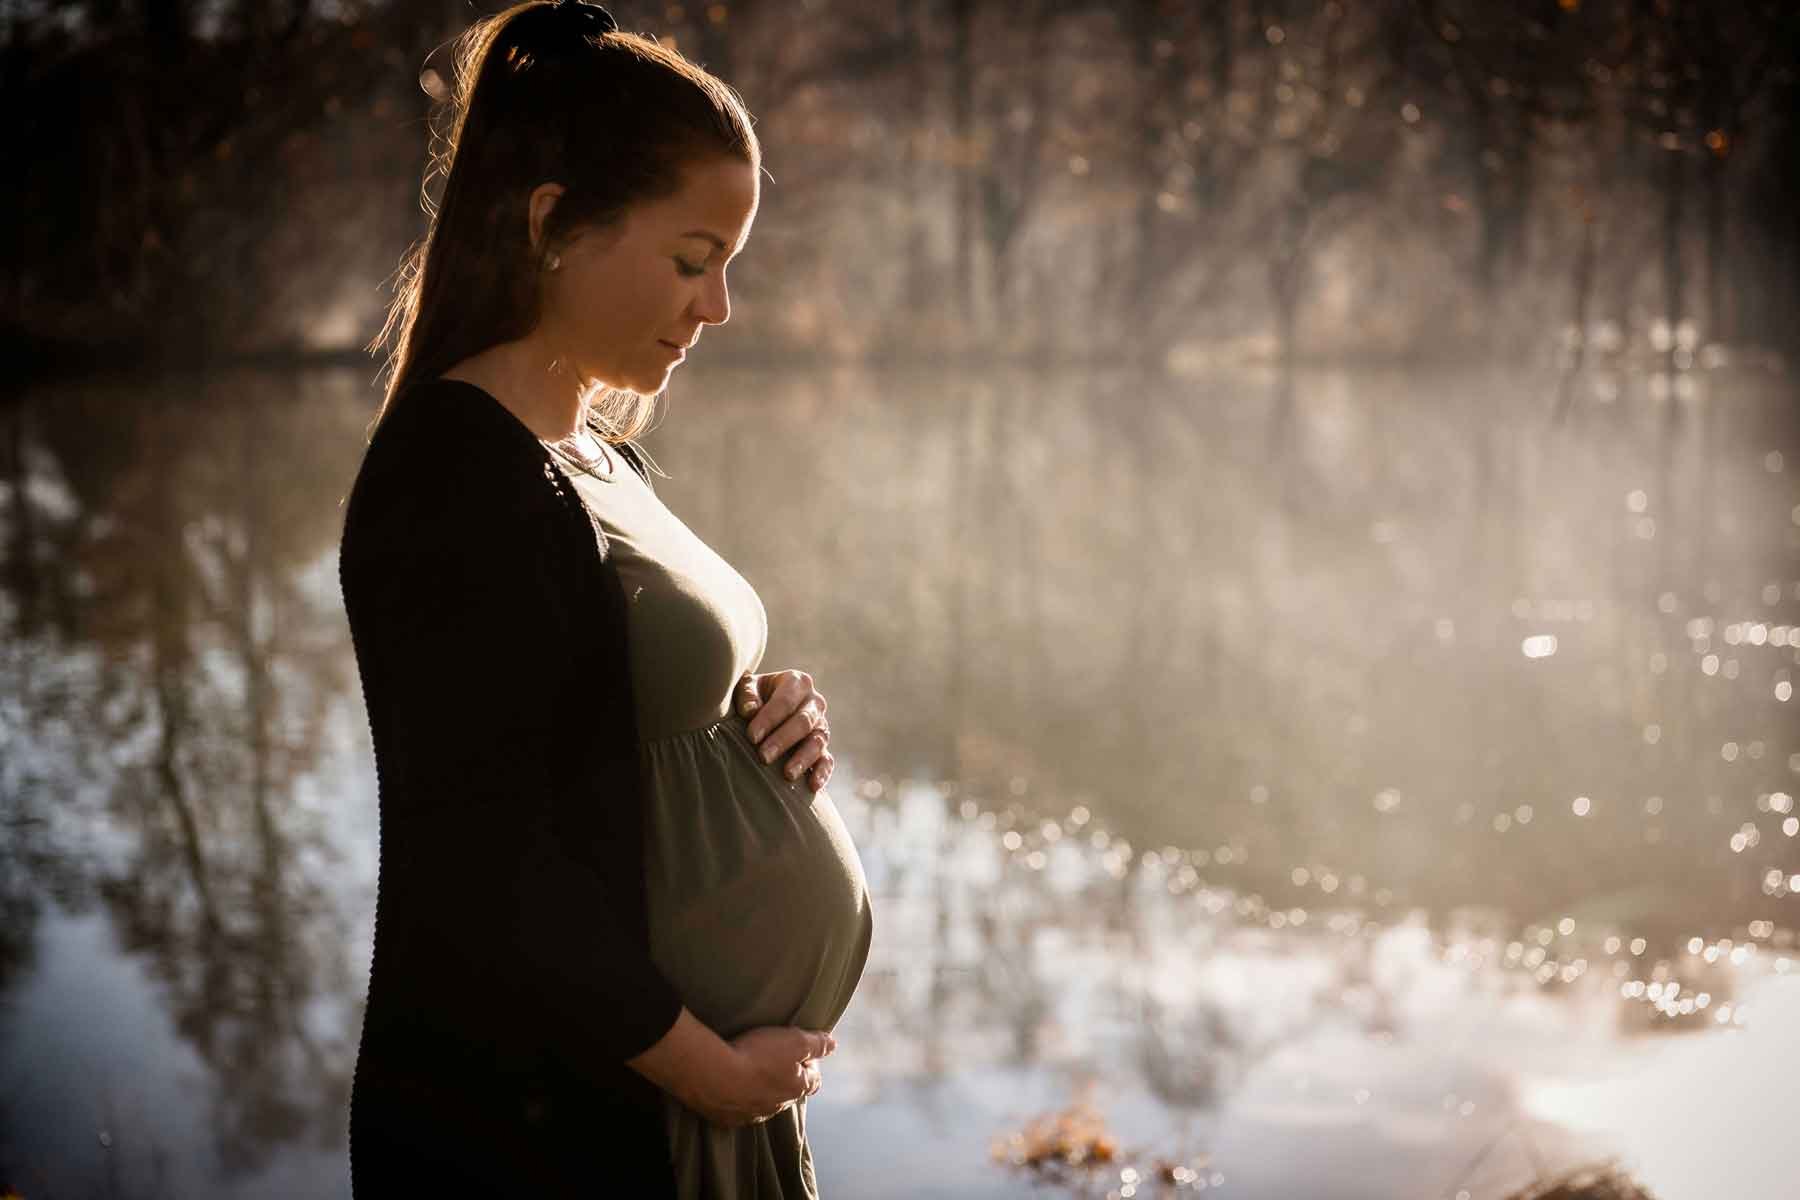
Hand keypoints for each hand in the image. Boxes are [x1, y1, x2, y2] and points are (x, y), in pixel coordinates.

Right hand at [689, 1026, 834, 1126]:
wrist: (714, 1076)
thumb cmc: (757, 1055)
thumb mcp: (794, 1041)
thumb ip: (816, 1043)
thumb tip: (833, 1044)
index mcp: (796, 1088)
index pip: (814, 1080)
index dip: (811, 1064)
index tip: (801, 1051)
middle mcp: (778, 1107)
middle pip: (789, 1091)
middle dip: (786, 1076)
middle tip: (774, 1057)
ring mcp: (753, 1115)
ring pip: (764, 1102)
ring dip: (761, 1088)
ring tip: (749, 1069)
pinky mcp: (729, 1119)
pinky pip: (739, 1109)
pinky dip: (739, 1098)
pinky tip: (730, 1083)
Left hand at [735, 670, 833, 791]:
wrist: (766, 706)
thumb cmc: (754, 696)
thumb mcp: (747, 688)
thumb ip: (747, 696)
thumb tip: (750, 711)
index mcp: (797, 682)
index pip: (785, 701)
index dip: (769, 719)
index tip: (752, 737)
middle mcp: (814, 702)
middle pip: (803, 722)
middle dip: (783, 741)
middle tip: (763, 757)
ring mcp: (821, 725)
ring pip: (818, 742)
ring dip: (803, 759)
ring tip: (787, 775)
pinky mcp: (823, 747)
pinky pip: (827, 760)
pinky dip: (822, 773)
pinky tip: (812, 786)